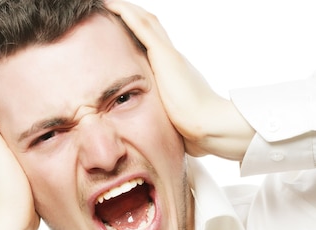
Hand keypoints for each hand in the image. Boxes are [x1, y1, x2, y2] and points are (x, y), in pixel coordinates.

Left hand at [105, 1, 254, 160]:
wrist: (208, 127)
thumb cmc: (195, 131)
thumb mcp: (174, 121)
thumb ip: (167, 119)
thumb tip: (165, 132)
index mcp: (173, 72)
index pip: (153, 45)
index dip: (138, 33)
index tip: (122, 29)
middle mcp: (171, 58)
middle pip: (149, 27)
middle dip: (131, 15)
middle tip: (112, 7)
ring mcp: (168, 55)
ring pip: (144, 21)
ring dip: (125, 9)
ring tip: (107, 1)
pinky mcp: (164, 56)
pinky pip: (141, 27)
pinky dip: (125, 13)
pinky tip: (110, 4)